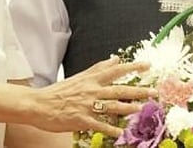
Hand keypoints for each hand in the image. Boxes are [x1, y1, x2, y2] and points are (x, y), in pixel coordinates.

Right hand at [29, 57, 152, 136]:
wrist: (39, 104)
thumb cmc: (59, 91)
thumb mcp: (80, 76)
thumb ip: (99, 68)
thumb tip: (115, 58)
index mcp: (91, 80)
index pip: (115, 70)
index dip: (132, 67)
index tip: (147, 65)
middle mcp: (92, 91)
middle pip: (118, 89)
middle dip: (137, 91)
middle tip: (153, 92)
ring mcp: (87, 106)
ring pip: (111, 106)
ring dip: (127, 108)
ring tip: (140, 109)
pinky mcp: (81, 120)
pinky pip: (99, 125)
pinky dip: (110, 129)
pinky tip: (120, 133)